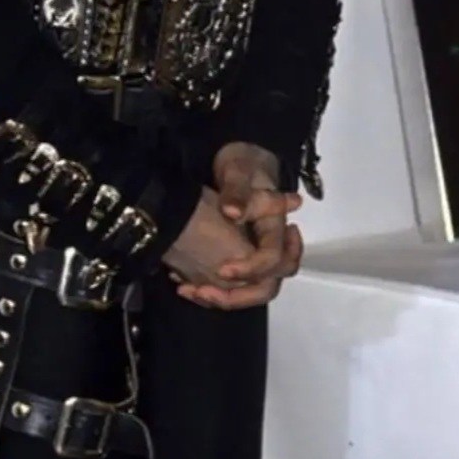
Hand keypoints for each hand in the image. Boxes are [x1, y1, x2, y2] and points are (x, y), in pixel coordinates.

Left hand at [175, 142, 303, 310]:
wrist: (239, 160)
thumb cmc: (242, 162)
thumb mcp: (238, 171)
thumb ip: (238, 192)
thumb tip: (233, 213)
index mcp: (274, 225)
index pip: (273, 259)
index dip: (250, 269)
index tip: (221, 269)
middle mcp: (268, 244)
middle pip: (267, 285)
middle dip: (237, 295)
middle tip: (203, 290)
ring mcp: (254, 252)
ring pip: (249, 290)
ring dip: (221, 298)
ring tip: (189, 290)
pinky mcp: (239, 256)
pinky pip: (233, 285)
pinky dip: (211, 291)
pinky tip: (184, 284)